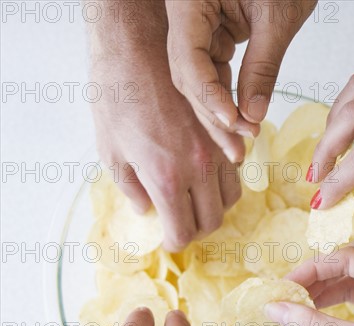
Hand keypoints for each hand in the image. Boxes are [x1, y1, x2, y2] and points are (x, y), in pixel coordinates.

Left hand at [88, 1, 241, 250]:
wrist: (139, 49)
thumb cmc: (117, 97)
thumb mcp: (110, 151)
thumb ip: (131, 188)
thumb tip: (145, 210)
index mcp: (167, 179)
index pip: (183, 232)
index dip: (174, 242)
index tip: (167, 239)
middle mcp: (199, 170)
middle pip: (211, 222)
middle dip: (195, 230)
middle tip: (180, 225)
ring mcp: (217, 152)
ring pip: (230, 200)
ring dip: (213, 209)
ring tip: (194, 204)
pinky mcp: (225, 135)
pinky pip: (236, 173)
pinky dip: (224, 184)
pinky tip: (206, 178)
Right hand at [165, 0, 316, 140]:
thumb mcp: (278, 17)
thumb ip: (263, 66)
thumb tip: (253, 115)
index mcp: (189, 0)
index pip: (188, 57)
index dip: (209, 94)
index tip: (234, 121)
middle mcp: (187, 16)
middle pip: (189, 76)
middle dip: (214, 115)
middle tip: (238, 148)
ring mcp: (198, 28)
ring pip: (200, 82)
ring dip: (221, 116)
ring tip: (241, 148)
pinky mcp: (213, 37)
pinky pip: (215, 75)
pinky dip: (228, 100)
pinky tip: (242, 125)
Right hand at [264, 241, 353, 325]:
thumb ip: (312, 324)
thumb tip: (273, 308)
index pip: (350, 258)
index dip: (315, 268)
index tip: (287, 285)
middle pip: (352, 264)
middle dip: (320, 275)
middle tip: (291, 291)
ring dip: (326, 289)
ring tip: (298, 303)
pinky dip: (336, 303)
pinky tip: (317, 312)